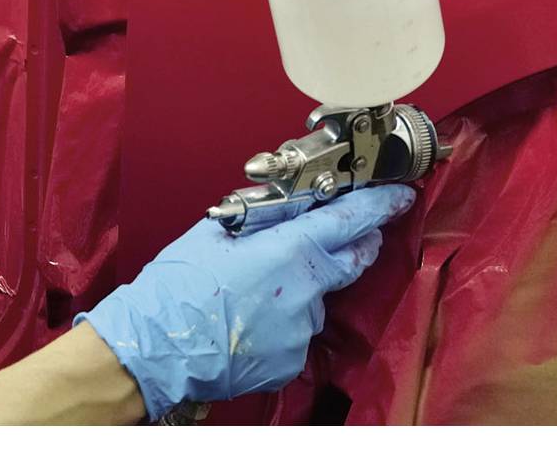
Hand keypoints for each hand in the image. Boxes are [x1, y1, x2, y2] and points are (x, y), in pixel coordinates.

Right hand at [75, 185, 414, 421]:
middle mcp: (305, 292)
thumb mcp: (217, 231)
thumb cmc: (178, 288)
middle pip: (350, 261)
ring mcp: (301, 330)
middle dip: (356, 243)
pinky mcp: (292, 360)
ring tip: (252, 288)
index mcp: (288, 252)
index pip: (348, 221)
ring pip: (315, 297)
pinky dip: (282, 318)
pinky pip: (297, 329)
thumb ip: (262, 216)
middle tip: (348, 231)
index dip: (379, 206)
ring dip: (299, 286)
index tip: (399, 196)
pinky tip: (250, 315)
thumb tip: (289, 204)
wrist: (157, 347)